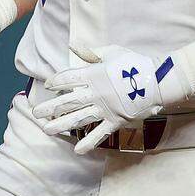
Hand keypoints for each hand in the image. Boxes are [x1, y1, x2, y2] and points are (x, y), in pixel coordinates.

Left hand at [34, 47, 163, 154]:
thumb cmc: (136, 64)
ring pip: (79, 118)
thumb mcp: (112, 52)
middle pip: (68, 101)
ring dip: (61, 125)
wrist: (158, 81)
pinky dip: (89, 142)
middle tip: (36, 113)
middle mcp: (96, 93)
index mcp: (94, 74)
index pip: (69, 79)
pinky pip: (100, 133)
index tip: (48, 86)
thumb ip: (91, 52)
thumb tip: (73, 45)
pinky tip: (77, 149)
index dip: (56, 82)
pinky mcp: (116, 121)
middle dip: (50, 108)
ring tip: (46, 130)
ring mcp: (105, 109)